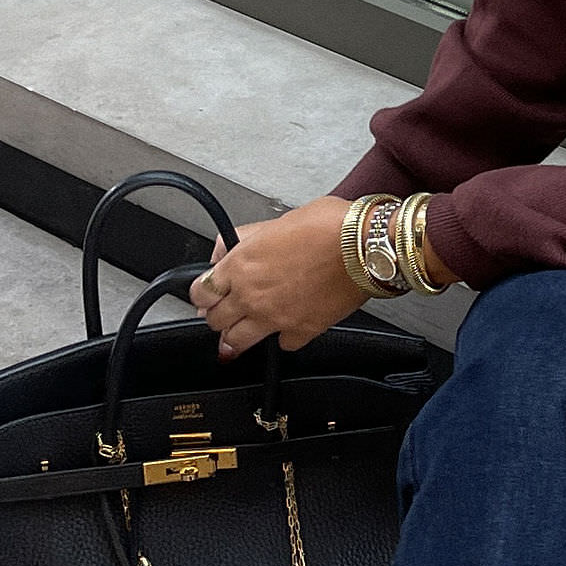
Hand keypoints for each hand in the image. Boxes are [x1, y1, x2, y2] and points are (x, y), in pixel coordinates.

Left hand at [190, 197, 364, 357]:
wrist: (365, 247)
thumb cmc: (329, 227)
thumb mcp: (277, 221)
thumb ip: (248, 239)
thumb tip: (229, 249)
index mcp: (241, 264)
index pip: (201, 291)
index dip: (201, 293)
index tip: (204, 294)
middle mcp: (251, 295)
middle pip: (215, 320)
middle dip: (217, 315)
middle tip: (223, 312)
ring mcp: (274, 318)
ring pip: (236, 341)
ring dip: (236, 337)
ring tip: (239, 335)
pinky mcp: (301, 332)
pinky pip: (282, 344)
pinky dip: (283, 338)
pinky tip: (288, 327)